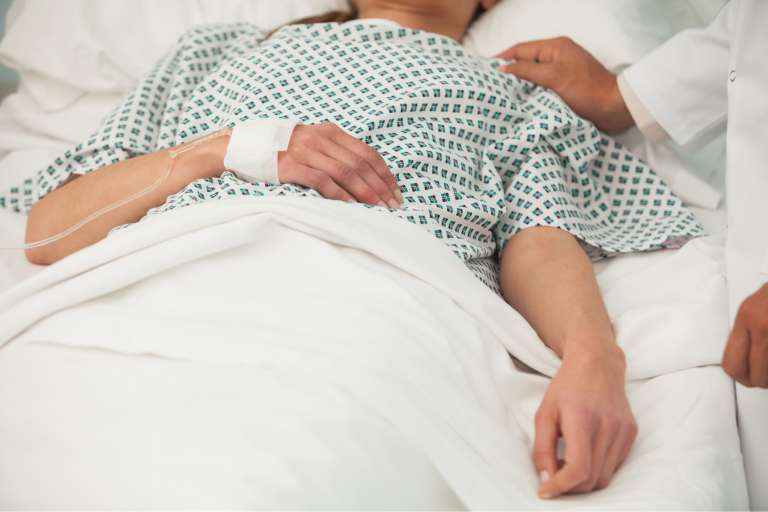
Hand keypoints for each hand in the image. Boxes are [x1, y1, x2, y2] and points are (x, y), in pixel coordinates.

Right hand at [278, 123, 401, 207]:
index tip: (396, 192)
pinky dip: (339, 194)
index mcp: (330, 132)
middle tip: (392, 206)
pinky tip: (351, 206)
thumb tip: (367, 177)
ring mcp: (305, 151)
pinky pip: (322, 181)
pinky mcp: (291, 166)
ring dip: (365, 193)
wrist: (246, 146)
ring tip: (378, 209)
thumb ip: (337, 153)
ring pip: (345, 172)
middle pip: (360, 164)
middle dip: (380, 187)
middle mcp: (320, 139)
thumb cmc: (285, 150)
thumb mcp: (314, 143)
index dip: (385, 174)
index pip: (367, 153)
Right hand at [496, 38, 633, 133]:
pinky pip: (540, 90)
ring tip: (499, 98)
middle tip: (488, 86)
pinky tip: (518, 105)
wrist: (615, 109)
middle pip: (525, 63)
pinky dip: (529, 96)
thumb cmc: (586, 89)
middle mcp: (556, 58)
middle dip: (507, 73)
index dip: (501, 59)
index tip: (483, 70)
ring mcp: (560, 74)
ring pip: (531, 78)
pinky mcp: (563, 90)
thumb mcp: (553, 76)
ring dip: (518, 87)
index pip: (521, 49)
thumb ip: (527, 71)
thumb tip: (502, 69)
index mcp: (555, 47)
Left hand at [534, 348, 636, 497]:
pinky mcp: (631, 433)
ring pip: (605, 477)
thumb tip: (545, 480)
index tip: (545, 492)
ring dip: (584, 481)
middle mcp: (607, 427)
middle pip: (591, 479)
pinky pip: (615, 465)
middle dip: (570, 487)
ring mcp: (623, 431)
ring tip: (568, 464)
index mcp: (582, 420)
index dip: (561, 487)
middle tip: (554, 475)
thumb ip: (542, 448)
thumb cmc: (566, 387)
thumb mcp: (544, 413)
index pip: (578, 469)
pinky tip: (585, 454)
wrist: (597, 364)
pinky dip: (598, 468)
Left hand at [722, 283, 767, 387]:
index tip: (747, 378)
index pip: (732, 363)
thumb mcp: (754, 306)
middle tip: (764, 380)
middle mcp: (762, 326)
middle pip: (756, 376)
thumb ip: (746, 331)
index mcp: (747, 318)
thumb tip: (743, 361)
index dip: (740, 376)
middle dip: (761, 382)